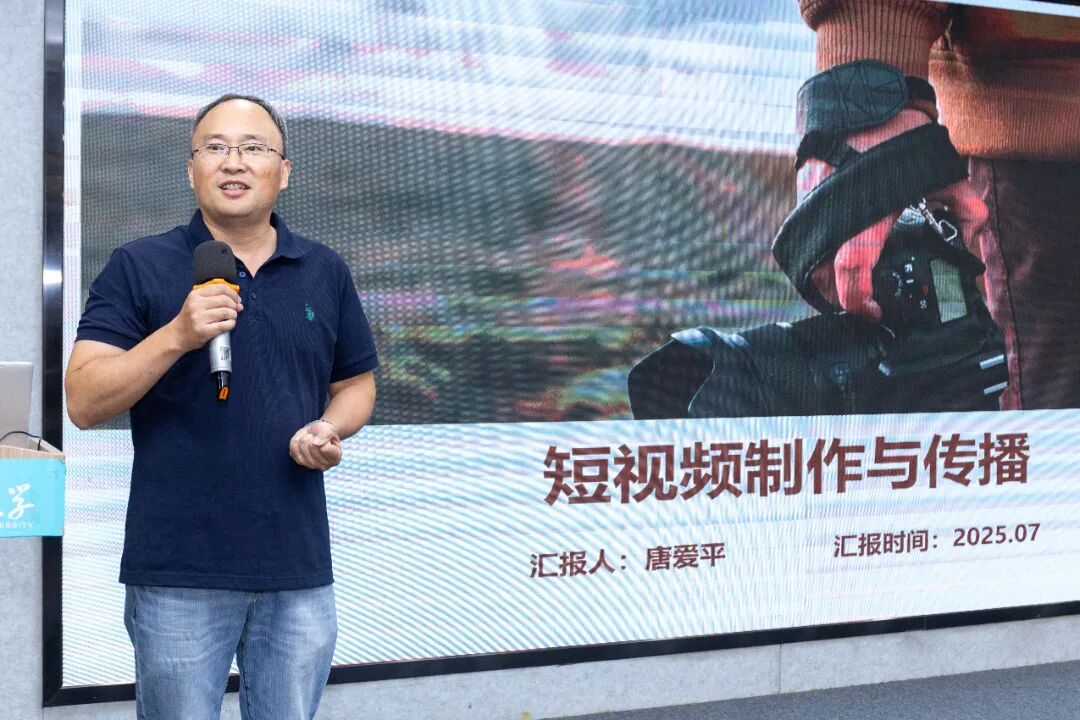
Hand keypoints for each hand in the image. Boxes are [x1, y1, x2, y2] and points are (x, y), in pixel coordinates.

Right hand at [168, 284, 242, 351]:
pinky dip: (231, 324)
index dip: (232, 293)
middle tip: (237, 309)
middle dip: (234, 304)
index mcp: (195, 295)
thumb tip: (238, 300)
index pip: (219, 288)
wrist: (177, 335)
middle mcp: (196, 305)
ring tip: (232, 317)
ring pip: (226, 312)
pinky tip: (229, 324)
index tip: (237, 299)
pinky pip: (225, 325)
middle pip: (224, 300)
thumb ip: (213, 297)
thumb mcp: (196, 302)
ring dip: (233, 314)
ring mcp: (200, 318)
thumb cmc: (190, 318)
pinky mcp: (204, 331)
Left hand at [289, 420, 341, 470]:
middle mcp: (324, 466)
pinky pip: (293, 447)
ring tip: (311, 438)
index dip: (324, 438)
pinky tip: (303, 441)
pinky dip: (297, 439)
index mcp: (335, 459)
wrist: (318, 434)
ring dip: (305, 437)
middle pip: (313, 446)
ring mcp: (311, 465)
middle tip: (317, 437)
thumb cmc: (325, 432)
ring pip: (302, 446)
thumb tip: (315, 443)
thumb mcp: (330, 429)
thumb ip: (326, 434)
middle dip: (313, 437)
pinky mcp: (299, 461)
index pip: (325, 448)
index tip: (326, 438)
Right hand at [800, 109, 987, 320]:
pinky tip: (838, 249)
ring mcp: (811, 205)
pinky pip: (804, 236)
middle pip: (820, 276)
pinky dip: (818, 251)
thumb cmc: (897, 132)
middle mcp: (830, 215)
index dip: (859, 301)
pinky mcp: (803, 195)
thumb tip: (975, 233)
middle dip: (838, 296)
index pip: (851, 272)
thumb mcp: (937, 168)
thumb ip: (962, 203)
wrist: (861, 95)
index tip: (874, 310)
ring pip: (807, 259)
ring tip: (848, 281)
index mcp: (863, 215)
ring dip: (824, 277)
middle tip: (861, 301)